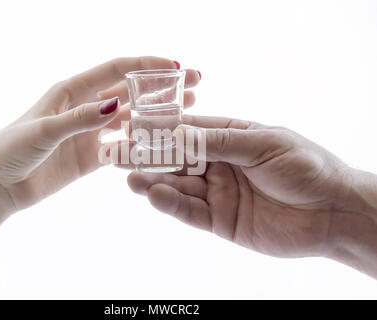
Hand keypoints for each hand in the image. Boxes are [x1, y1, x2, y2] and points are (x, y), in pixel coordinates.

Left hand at [0, 57, 200, 212]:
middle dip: (162, 87)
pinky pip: (123, 147)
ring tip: (188, 112)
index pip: (116, 71)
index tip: (176, 66)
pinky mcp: (93, 156)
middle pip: (131, 92)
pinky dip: (141, 145)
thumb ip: (80, 118)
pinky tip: (162, 145)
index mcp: (72, 91)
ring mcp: (91, 133)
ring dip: (157, 115)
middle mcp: (86, 108)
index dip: (146, 65)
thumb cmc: (11, 150)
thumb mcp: (44, 130)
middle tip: (194, 85)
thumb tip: (115, 105)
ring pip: (131, 119)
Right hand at [127, 114, 376, 272]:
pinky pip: (190, 212)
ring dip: (153, 182)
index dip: (160, 129)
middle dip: (147, 157)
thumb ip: (219, 142)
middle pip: (176, 160)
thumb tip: (177, 133)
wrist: (334, 212)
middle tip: (115, 154)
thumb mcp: (263, 144)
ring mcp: (218, 193)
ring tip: (130, 177)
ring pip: (178, 186)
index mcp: (231, 138)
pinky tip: (153, 195)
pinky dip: (171, 204)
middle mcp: (220, 164)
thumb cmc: (305, 167)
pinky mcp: (220, 220)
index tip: (132, 126)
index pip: (188, 131)